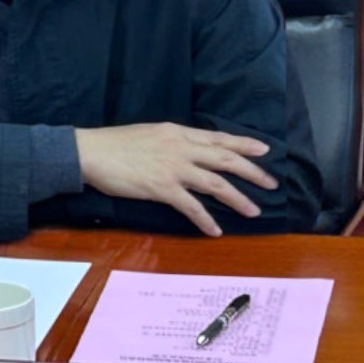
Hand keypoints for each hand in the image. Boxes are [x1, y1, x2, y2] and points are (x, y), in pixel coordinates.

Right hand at [74, 122, 277, 235]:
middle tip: (271, 183)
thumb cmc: (115, 143)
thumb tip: (187, 151)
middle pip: (225, 159)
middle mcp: (180, 148)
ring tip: (254, 210)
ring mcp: (173, 168)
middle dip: (252, 172)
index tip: (264, 150)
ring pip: (215, 183)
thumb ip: (172, 141)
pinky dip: (205, 219)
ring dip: (238, 198)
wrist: (92, 152)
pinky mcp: (162, 188)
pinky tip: (215, 230)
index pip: (218, 137)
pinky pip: (191, 206)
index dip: (243, 143)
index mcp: (178, 132)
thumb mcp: (150, 133)